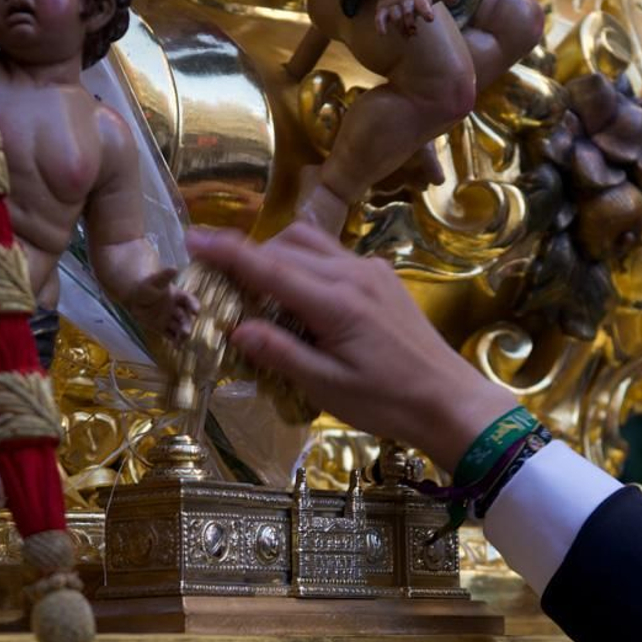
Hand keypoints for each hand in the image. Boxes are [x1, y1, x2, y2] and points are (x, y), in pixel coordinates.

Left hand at [125, 265, 198, 342]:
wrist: (135, 297)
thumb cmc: (147, 286)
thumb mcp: (155, 280)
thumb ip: (165, 276)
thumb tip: (174, 268)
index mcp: (178, 296)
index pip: (188, 300)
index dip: (193, 305)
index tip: (196, 310)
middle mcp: (177, 309)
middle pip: (185, 317)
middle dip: (187, 324)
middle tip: (187, 331)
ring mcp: (170, 319)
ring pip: (179, 327)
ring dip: (183, 334)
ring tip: (183, 339)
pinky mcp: (163, 328)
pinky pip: (171, 335)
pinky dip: (175, 341)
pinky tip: (177, 347)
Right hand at [186, 223, 517, 472]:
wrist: (450, 401)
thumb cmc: (388, 403)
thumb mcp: (327, 388)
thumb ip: (280, 353)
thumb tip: (236, 329)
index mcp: (335, 302)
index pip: (268, 267)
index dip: (226, 251)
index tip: (191, 239)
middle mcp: (352, 274)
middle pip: (285, 245)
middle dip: (246, 254)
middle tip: (217, 277)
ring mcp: (370, 271)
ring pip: (310, 241)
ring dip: (276, 253)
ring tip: (254, 285)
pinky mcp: (382, 277)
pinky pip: (332, 254)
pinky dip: (304, 262)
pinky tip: (298, 295)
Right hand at [375, 0, 456, 36]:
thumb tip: (457, 0)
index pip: (423, 3)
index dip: (426, 11)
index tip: (430, 18)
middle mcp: (406, 0)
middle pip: (407, 12)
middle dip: (410, 23)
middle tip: (414, 32)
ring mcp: (393, 3)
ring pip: (395, 16)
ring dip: (399, 27)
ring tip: (406, 36)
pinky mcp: (383, 7)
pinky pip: (380, 17)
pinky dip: (380, 25)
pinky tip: (383, 34)